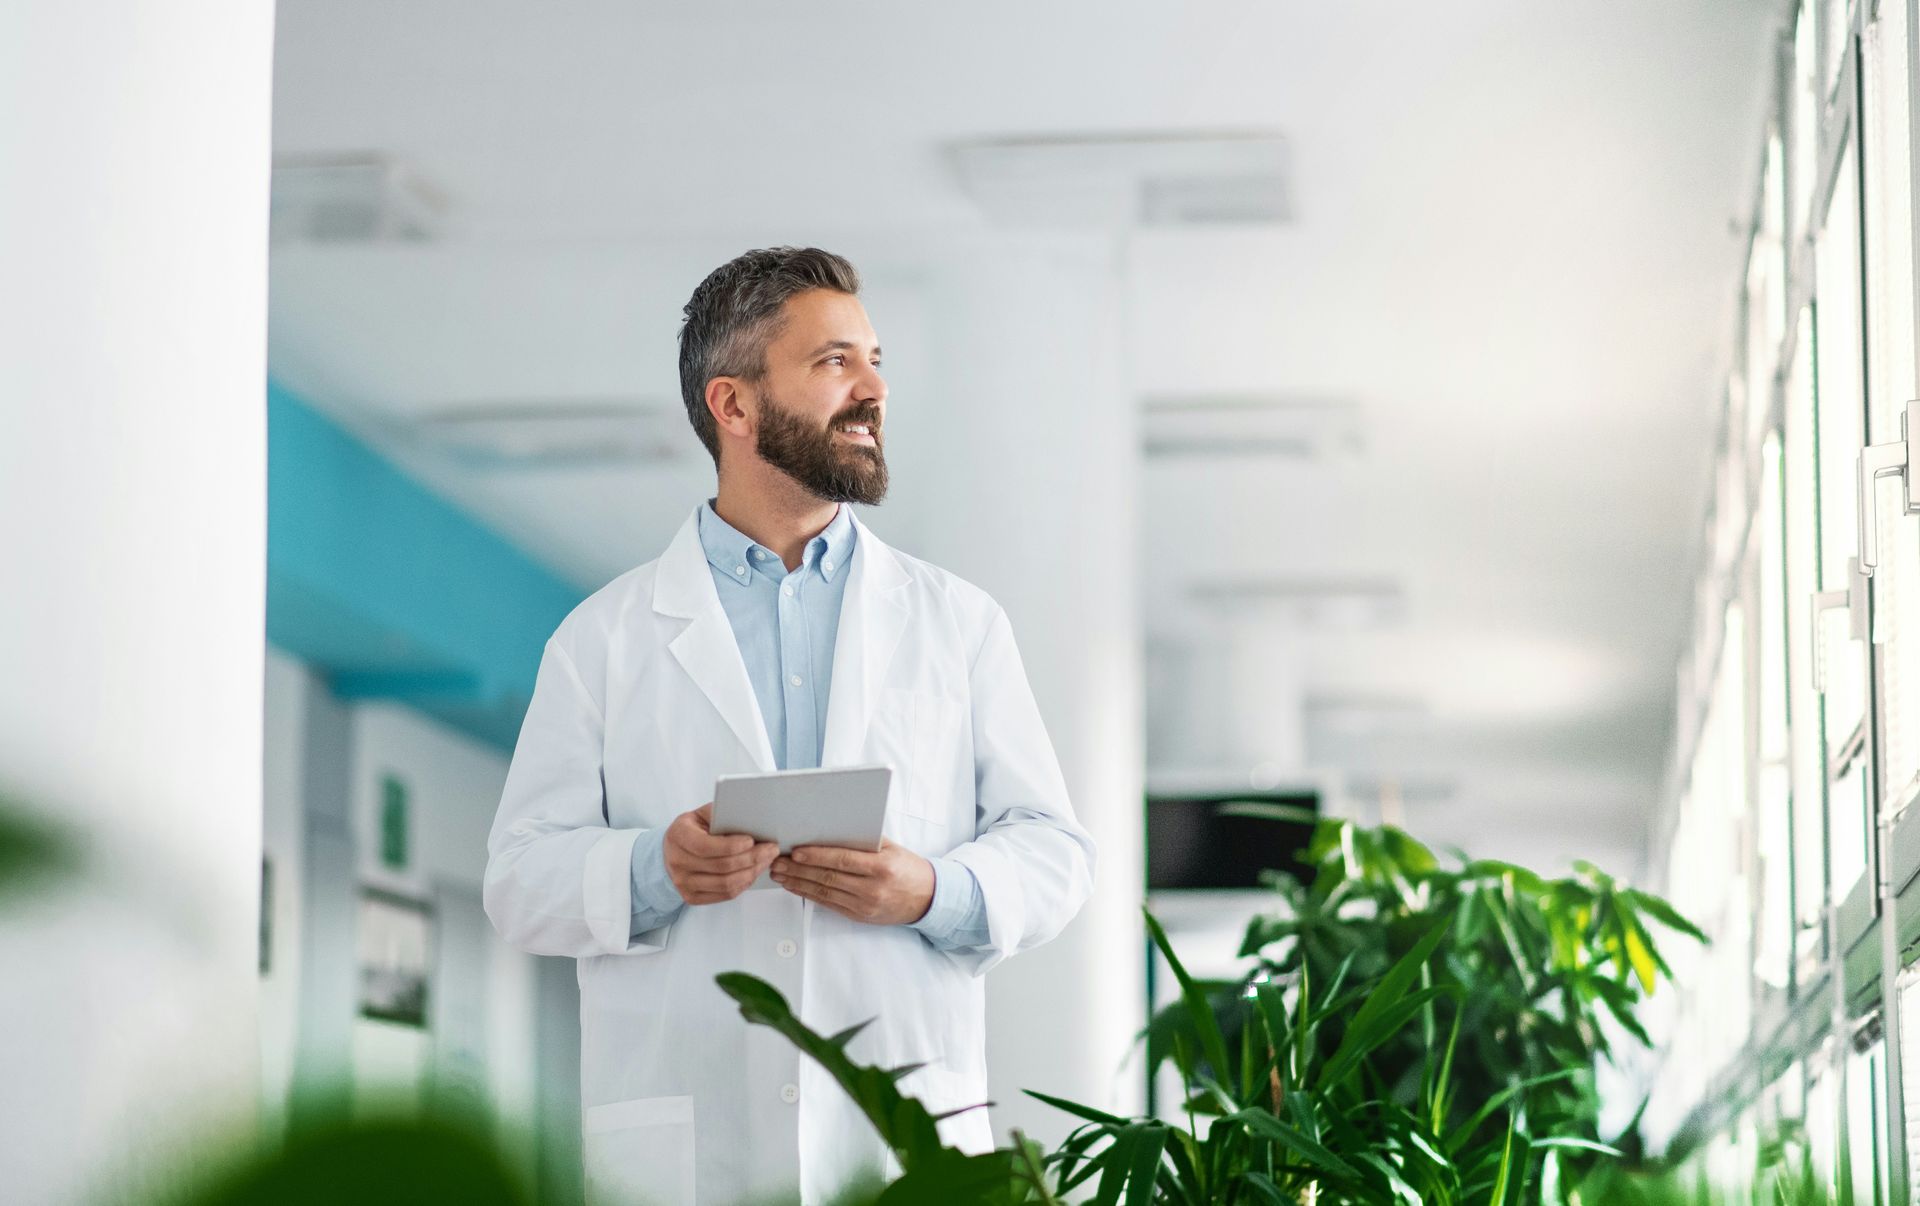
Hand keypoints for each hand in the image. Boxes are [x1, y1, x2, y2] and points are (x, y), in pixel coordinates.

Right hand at [664, 803, 778, 904]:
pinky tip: (753, 872)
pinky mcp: (691, 897)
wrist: (673, 850)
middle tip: (771, 849)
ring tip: (766, 861)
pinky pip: (725, 894)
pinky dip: (743, 884)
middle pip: (721, 866)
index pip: (706, 846)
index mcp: (678, 836)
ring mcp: (683, 883)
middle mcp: (677, 862)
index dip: (732, 845)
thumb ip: (722, 814)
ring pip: (726, 883)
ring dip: (752, 872)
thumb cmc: (694, 828)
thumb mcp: (703, 814)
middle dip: (751, 858)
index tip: (752, 840)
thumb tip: (752, 818)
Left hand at [770, 839, 935, 925]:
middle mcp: (873, 888)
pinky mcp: (860, 915)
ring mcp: (865, 905)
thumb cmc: (908, 868)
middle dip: (799, 870)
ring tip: (780, 874)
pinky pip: (829, 904)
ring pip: (825, 893)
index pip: (843, 860)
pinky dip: (809, 895)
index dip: (817, 856)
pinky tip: (796, 887)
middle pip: (829, 878)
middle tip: (778, 862)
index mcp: (882, 867)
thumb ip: (863, 841)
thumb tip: (830, 831)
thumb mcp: (891, 848)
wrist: (927, 898)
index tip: (797, 852)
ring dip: (798, 883)